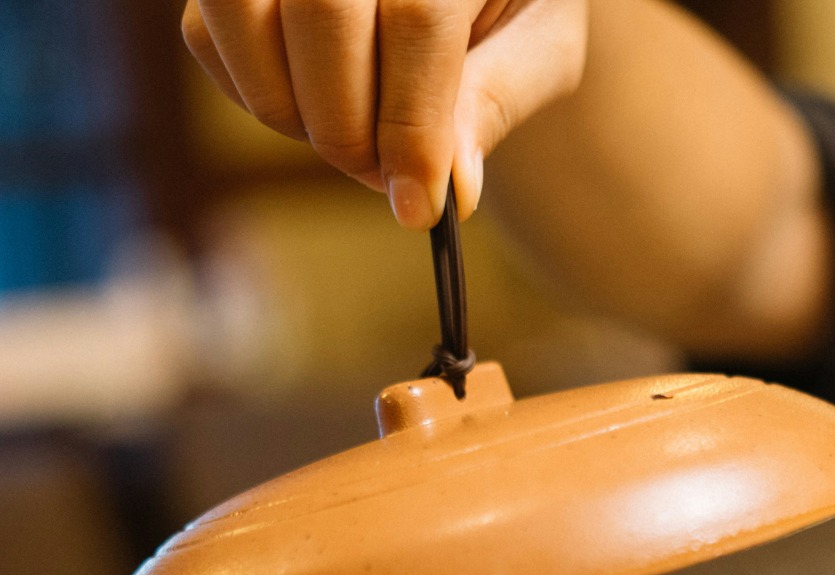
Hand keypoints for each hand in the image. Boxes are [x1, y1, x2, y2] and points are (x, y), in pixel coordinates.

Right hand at [181, 0, 587, 223]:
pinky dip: (252, 90)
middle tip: (382, 177)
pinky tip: (310, 103)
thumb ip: (495, 102)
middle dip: (349, 126)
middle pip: (323, 12)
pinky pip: (207, 32)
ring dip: (288, 108)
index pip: (417, 19)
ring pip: (240, 13)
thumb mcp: (540, 45)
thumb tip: (453, 188)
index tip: (421, 208)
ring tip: (347, 137)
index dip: (413, 127)